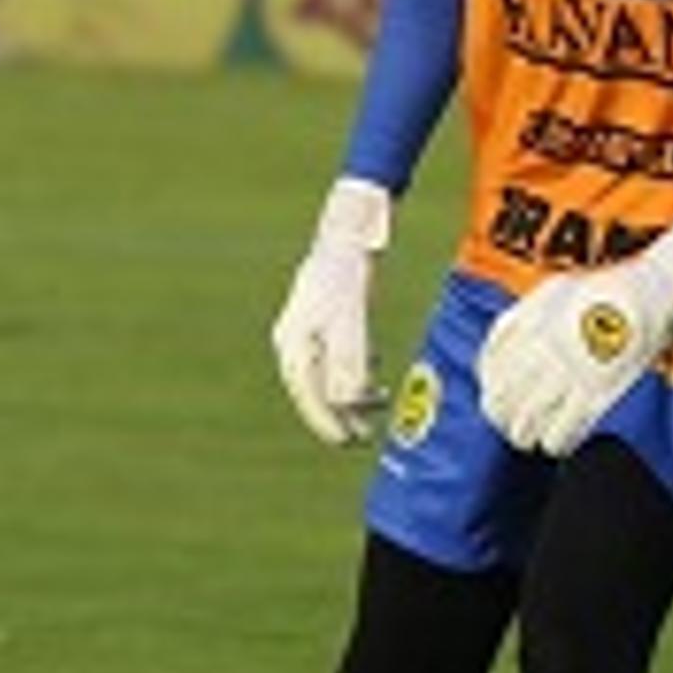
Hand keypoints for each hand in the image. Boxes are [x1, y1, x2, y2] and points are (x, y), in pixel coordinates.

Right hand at [269, 177, 392, 446]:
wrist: (348, 230)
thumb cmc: (347, 276)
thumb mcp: (351, 321)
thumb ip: (348, 363)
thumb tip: (347, 405)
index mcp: (295, 345)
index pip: (309, 397)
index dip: (329, 424)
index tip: (350, 442)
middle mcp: (293, 341)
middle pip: (313, 391)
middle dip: (340, 415)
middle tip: (366, 435)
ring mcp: (304, 329)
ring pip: (323, 375)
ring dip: (349, 394)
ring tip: (378, 401)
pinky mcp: (320, 319)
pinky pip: (331, 357)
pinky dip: (352, 370)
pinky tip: (372, 370)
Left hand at [476, 217, 672, 457]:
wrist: (653, 290)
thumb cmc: (603, 290)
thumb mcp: (549, 290)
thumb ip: (517, 319)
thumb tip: (491, 356)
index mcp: (530, 326)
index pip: (490, 374)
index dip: (490, 394)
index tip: (497, 404)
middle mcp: (544, 351)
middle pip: (503, 403)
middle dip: (504, 421)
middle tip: (514, 427)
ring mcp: (570, 373)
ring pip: (528, 423)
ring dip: (526, 437)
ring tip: (533, 440)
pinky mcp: (598, 392)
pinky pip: (563, 432)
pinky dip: (555, 443)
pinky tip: (559, 443)